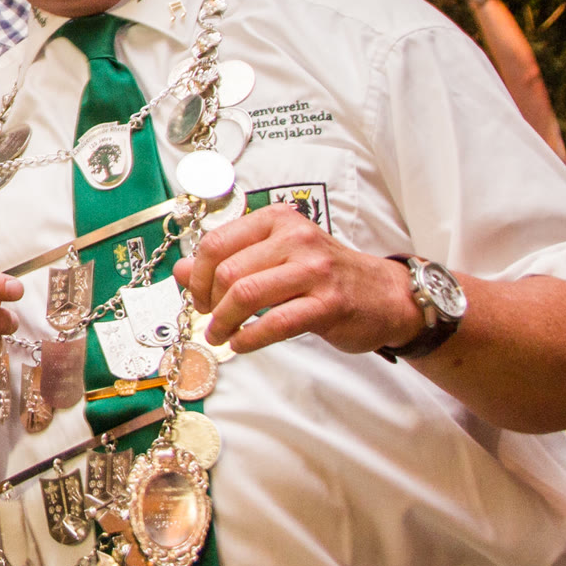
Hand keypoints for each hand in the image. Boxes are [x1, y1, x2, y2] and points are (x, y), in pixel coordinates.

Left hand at [175, 204, 422, 354]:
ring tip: (220, 335)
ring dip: (223, 323)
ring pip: (245, 294)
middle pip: (227, 271)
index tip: (197, 296)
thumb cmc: (324, 276)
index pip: (216, 243)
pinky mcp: (327, 303)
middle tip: (210, 319)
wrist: (385, 295)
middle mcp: (296, 238)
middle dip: (208, 302)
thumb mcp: (275, 257)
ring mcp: (314, 270)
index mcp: (277, 220)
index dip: (196, 275)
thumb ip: (228, 260)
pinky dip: (248, 338)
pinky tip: (242, 344)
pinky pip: (274, 323)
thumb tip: (179, 270)